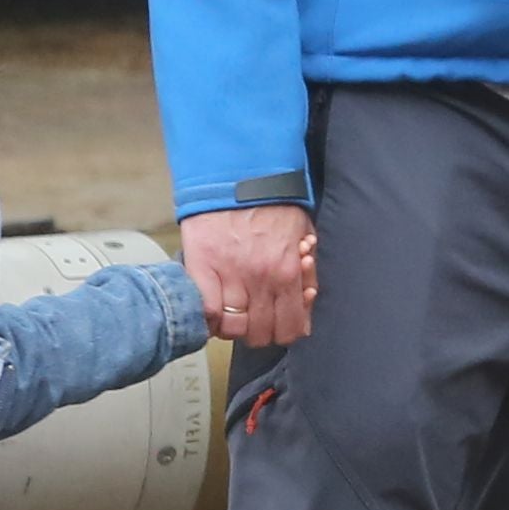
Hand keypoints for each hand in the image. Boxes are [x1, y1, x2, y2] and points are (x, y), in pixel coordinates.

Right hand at [180, 202, 316, 346]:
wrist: (238, 175)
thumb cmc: (273, 203)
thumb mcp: (304, 235)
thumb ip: (306, 270)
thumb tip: (305, 297)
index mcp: (289, 272)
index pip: (291, 328)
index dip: (285, 332)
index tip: (279, 323)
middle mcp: (262, 280)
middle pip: (261, 334)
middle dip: (260, 331)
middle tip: (256, 318)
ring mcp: (231, 275)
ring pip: (233, 328)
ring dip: (234, 326)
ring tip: (234, 313)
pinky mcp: (202, 267)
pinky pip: (207, 312)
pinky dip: (210, 318)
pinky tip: (214, 310)